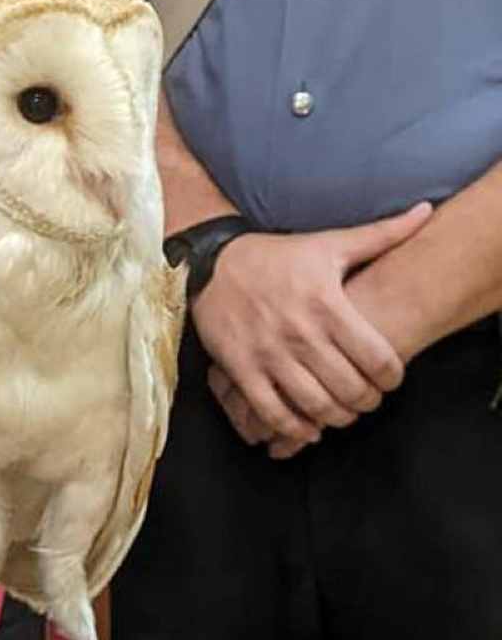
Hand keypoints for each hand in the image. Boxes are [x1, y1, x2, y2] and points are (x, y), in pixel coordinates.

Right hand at [192, 203, 431, 441]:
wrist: (213, 263)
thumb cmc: (276, 256)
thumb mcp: (328, 243)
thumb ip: (381, 234)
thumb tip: (426, 212)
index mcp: (327, 304)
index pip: (378, 359)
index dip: (392, 378)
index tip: (389, 379)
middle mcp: (300, 332)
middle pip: (350, 389)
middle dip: (367, 402)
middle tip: (366, 398)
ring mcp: (268, 353)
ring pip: (315, 405)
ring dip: (335, 417)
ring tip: (340, 411)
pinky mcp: (240, 368)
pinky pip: (272, 411)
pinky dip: (293, 428)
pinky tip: (305, 427)